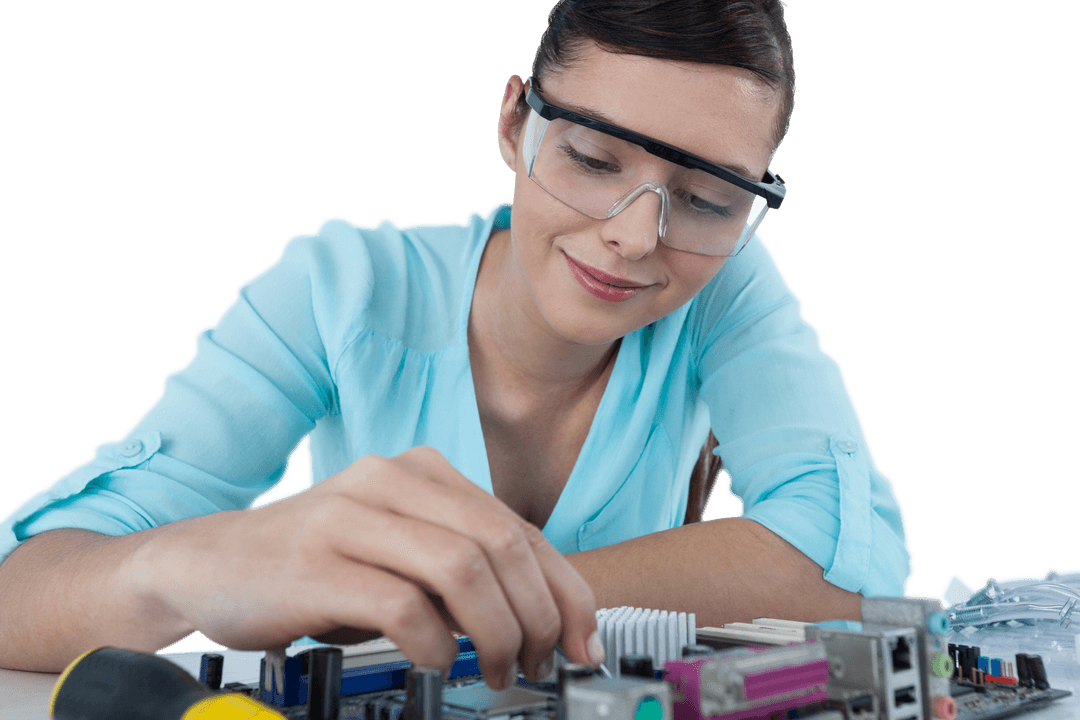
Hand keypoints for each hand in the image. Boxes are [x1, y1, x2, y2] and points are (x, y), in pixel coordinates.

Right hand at [131, 446, 600, 688]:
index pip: (519, 528)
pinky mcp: (315, 564)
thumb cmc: (314, 564)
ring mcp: (350, 517)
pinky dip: (433, 642)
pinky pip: (402, 604)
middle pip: (501, 543)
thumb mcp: (397, 551)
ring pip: (462, 567)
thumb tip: (545, 620)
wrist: (209, 564)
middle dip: (537, 614)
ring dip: (496, 631)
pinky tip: (431, 660)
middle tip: (537, 662)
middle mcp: (390, 480)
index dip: (564, 589)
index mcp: (421, 471)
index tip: (583, 639)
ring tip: (494, 668)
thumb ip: (462, 568)